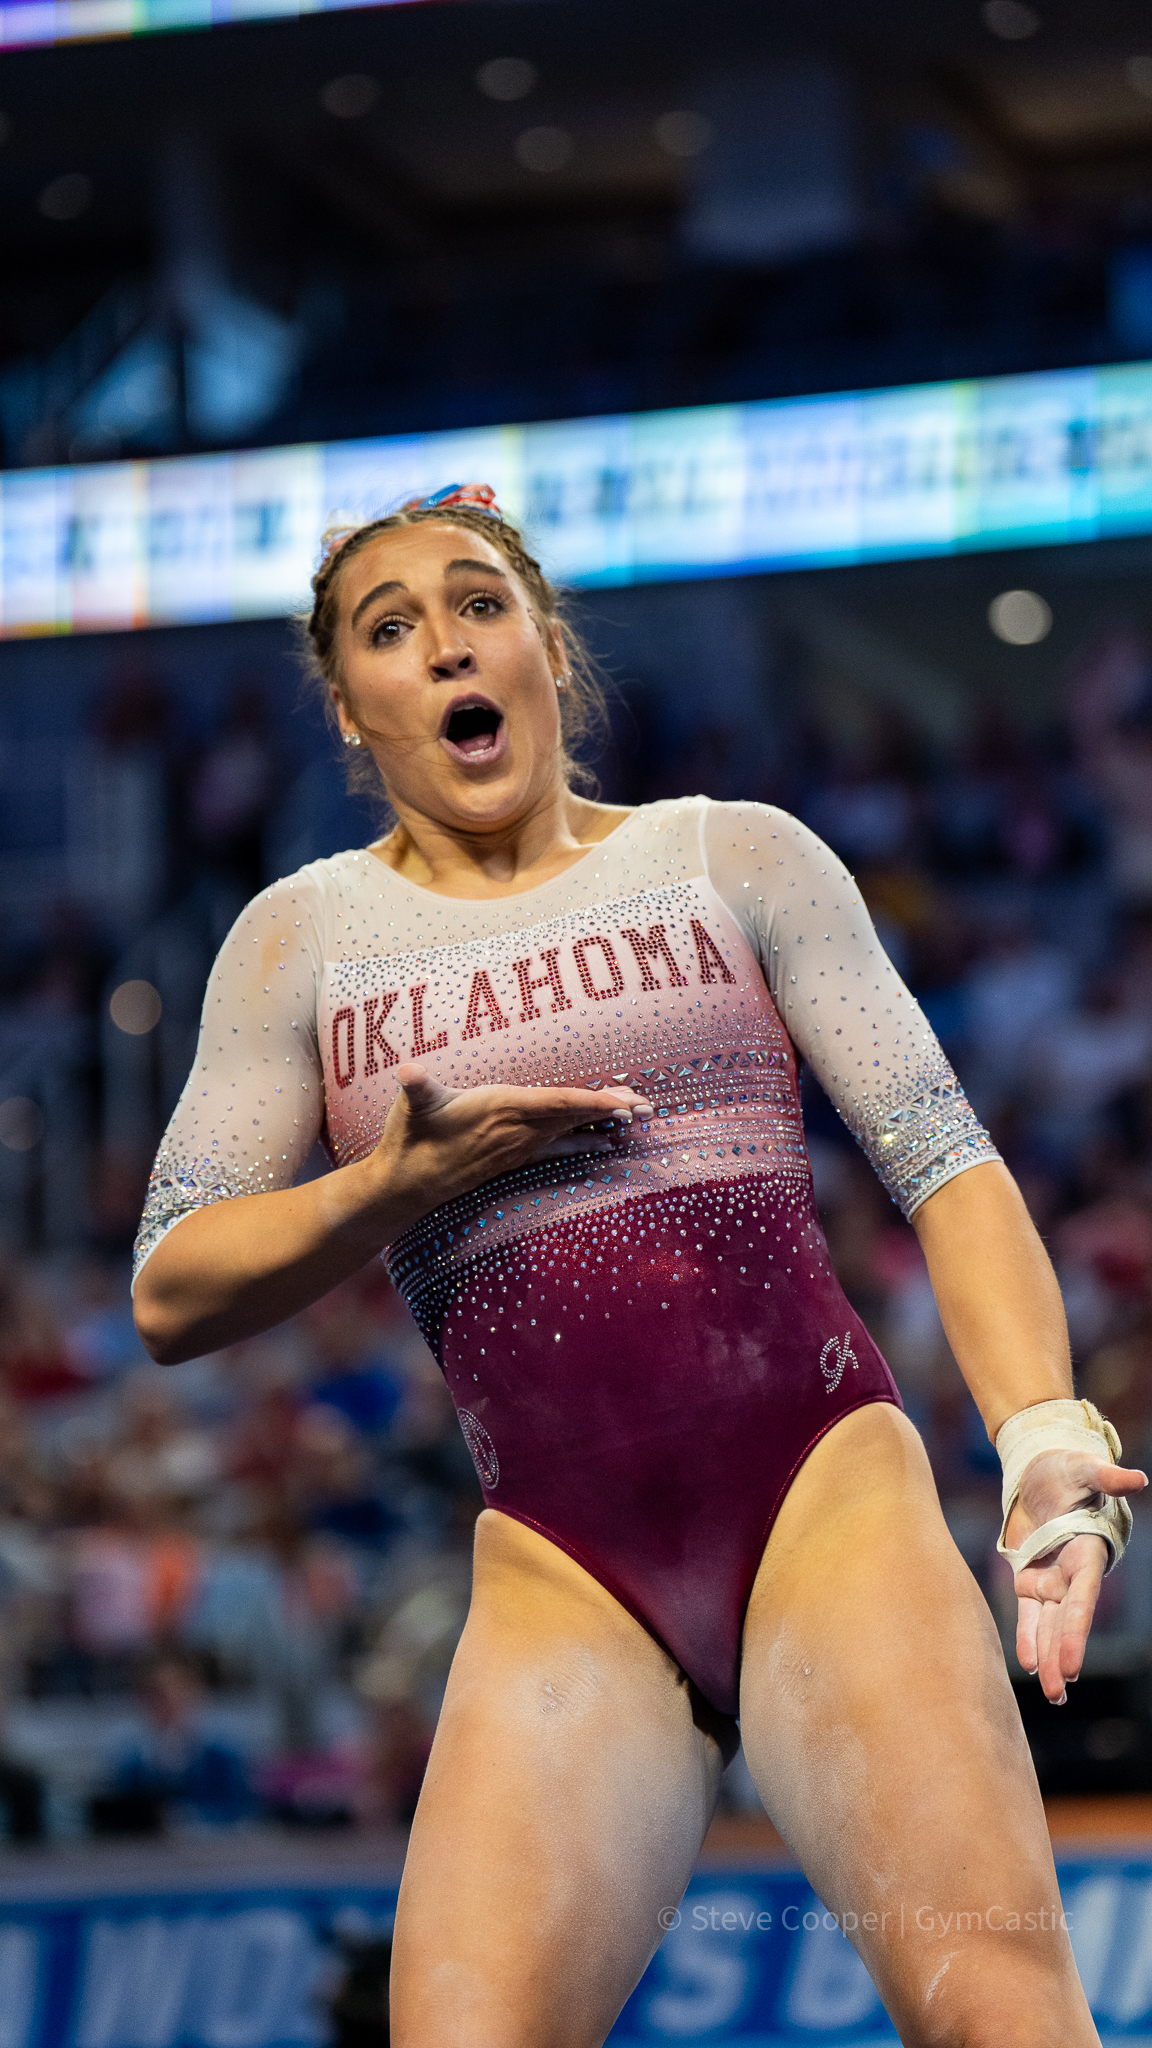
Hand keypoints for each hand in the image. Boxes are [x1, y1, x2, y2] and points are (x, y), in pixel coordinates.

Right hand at [369, 1064, 652, 1233]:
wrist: (408, 1184)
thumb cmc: (412, 1137)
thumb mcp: (415, 1105)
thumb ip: (417, 1086)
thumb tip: (407, 1073)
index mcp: (503, 1108)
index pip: (557, 1103)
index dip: (590, 1100)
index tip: (620, 1101)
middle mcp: (519, 1130)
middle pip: (575, 1116)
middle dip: (611, 1108)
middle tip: (649, 1106)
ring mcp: (520, 1146)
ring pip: (571, 1130)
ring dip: (603, 1122)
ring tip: (636, 1116)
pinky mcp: (516, 1157)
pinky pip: (559, 1147)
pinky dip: (584, 1142)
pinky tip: (605, 1144)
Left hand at [1006, 1449, 1146, 1704]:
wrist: (1043, 1471)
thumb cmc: (1067, 1469)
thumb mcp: (1084, 1470)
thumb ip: (1107, 1478)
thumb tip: (1137, 1479)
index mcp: (1085, 1555)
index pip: (1081, 1602)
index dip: (1075, 1633)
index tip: (1070, 1666)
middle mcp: (1070, 1574)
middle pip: (1064, 1623)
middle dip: (1061, 1657)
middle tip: (1058, 1693)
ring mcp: (1050, 1580)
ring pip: (1048, 1625)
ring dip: (1047, 1657)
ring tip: (1053, 1694)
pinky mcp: (1029, 1578)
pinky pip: (1028, 1614)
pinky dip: (1027, 1637)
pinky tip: (1026, 1665)